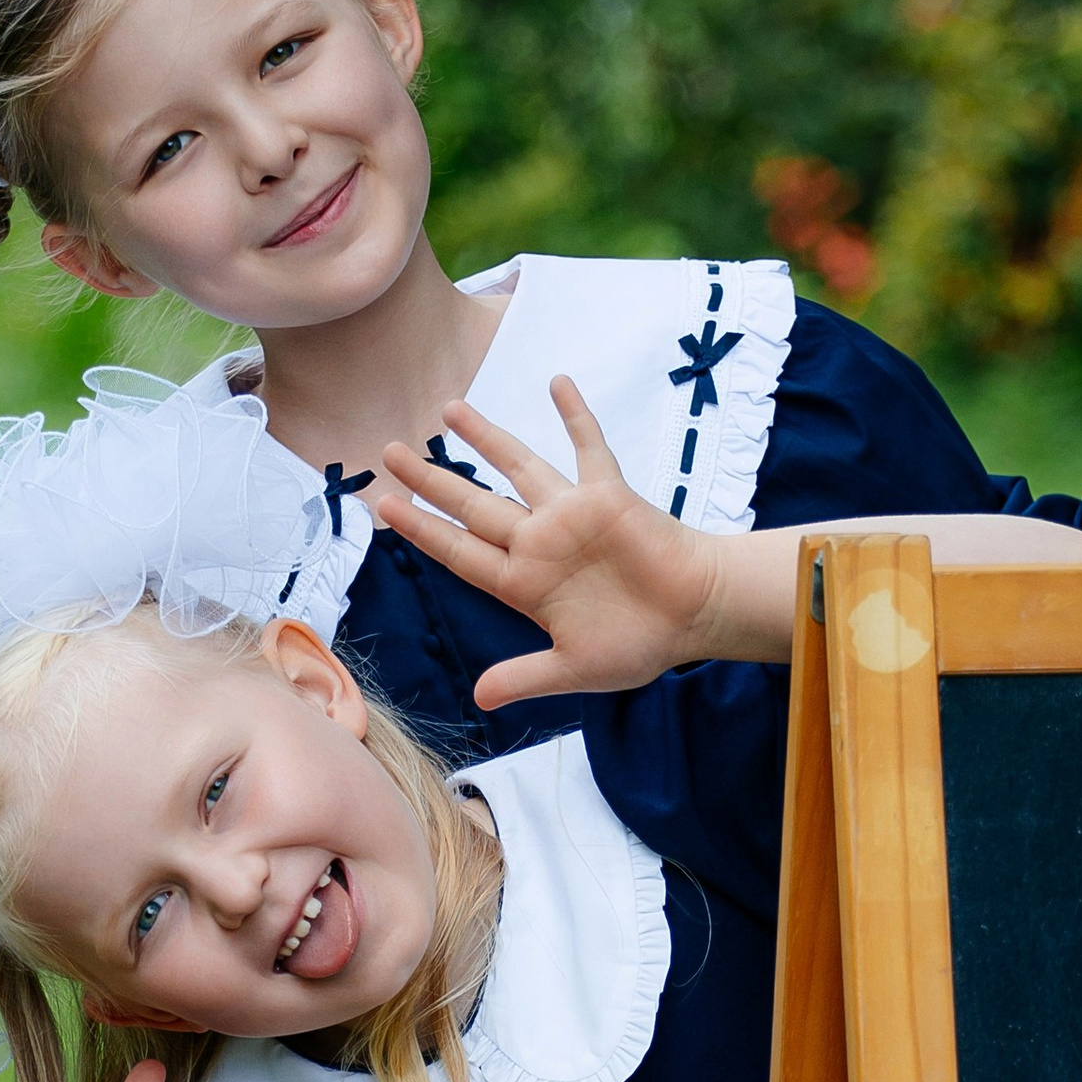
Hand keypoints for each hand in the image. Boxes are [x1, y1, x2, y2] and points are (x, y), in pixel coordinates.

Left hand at [370, 379, 715, 708]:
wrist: (696, 615)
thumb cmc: (640, 643)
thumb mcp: (576, 669)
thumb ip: (526, 677)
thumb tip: (479, 700)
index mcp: (524, 584)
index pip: (460, 552)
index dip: (423, 530)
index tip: (385, 506)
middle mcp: (539, 542)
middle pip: (472, 504)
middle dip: (431, 479)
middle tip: (388, 451)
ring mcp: (570, 515)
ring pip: (518, 467)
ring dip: (485, 438)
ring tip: (448, 408)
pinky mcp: (607, 495)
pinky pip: (589, 447)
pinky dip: (575, 415)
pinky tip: (557, 382)